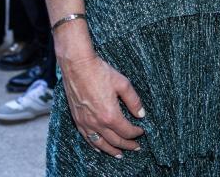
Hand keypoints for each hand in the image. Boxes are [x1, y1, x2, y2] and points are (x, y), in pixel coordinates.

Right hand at [59, 42, 145, 156]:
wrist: (77, 66)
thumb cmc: (100, 72)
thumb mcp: (123, 84)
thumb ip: (134, 101)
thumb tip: (141, 114)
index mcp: (110, 115)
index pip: (126, 131)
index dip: (136, 133)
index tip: (142, 131)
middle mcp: (97, 123)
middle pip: (115, 140)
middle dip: (127, 145)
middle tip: (136, 147)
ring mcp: (86, 122)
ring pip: (100, 143)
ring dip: (112, 150)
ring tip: (120, 154)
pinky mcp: (78, 119)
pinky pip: (87, 138)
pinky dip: (95, 145)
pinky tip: (99, 147)